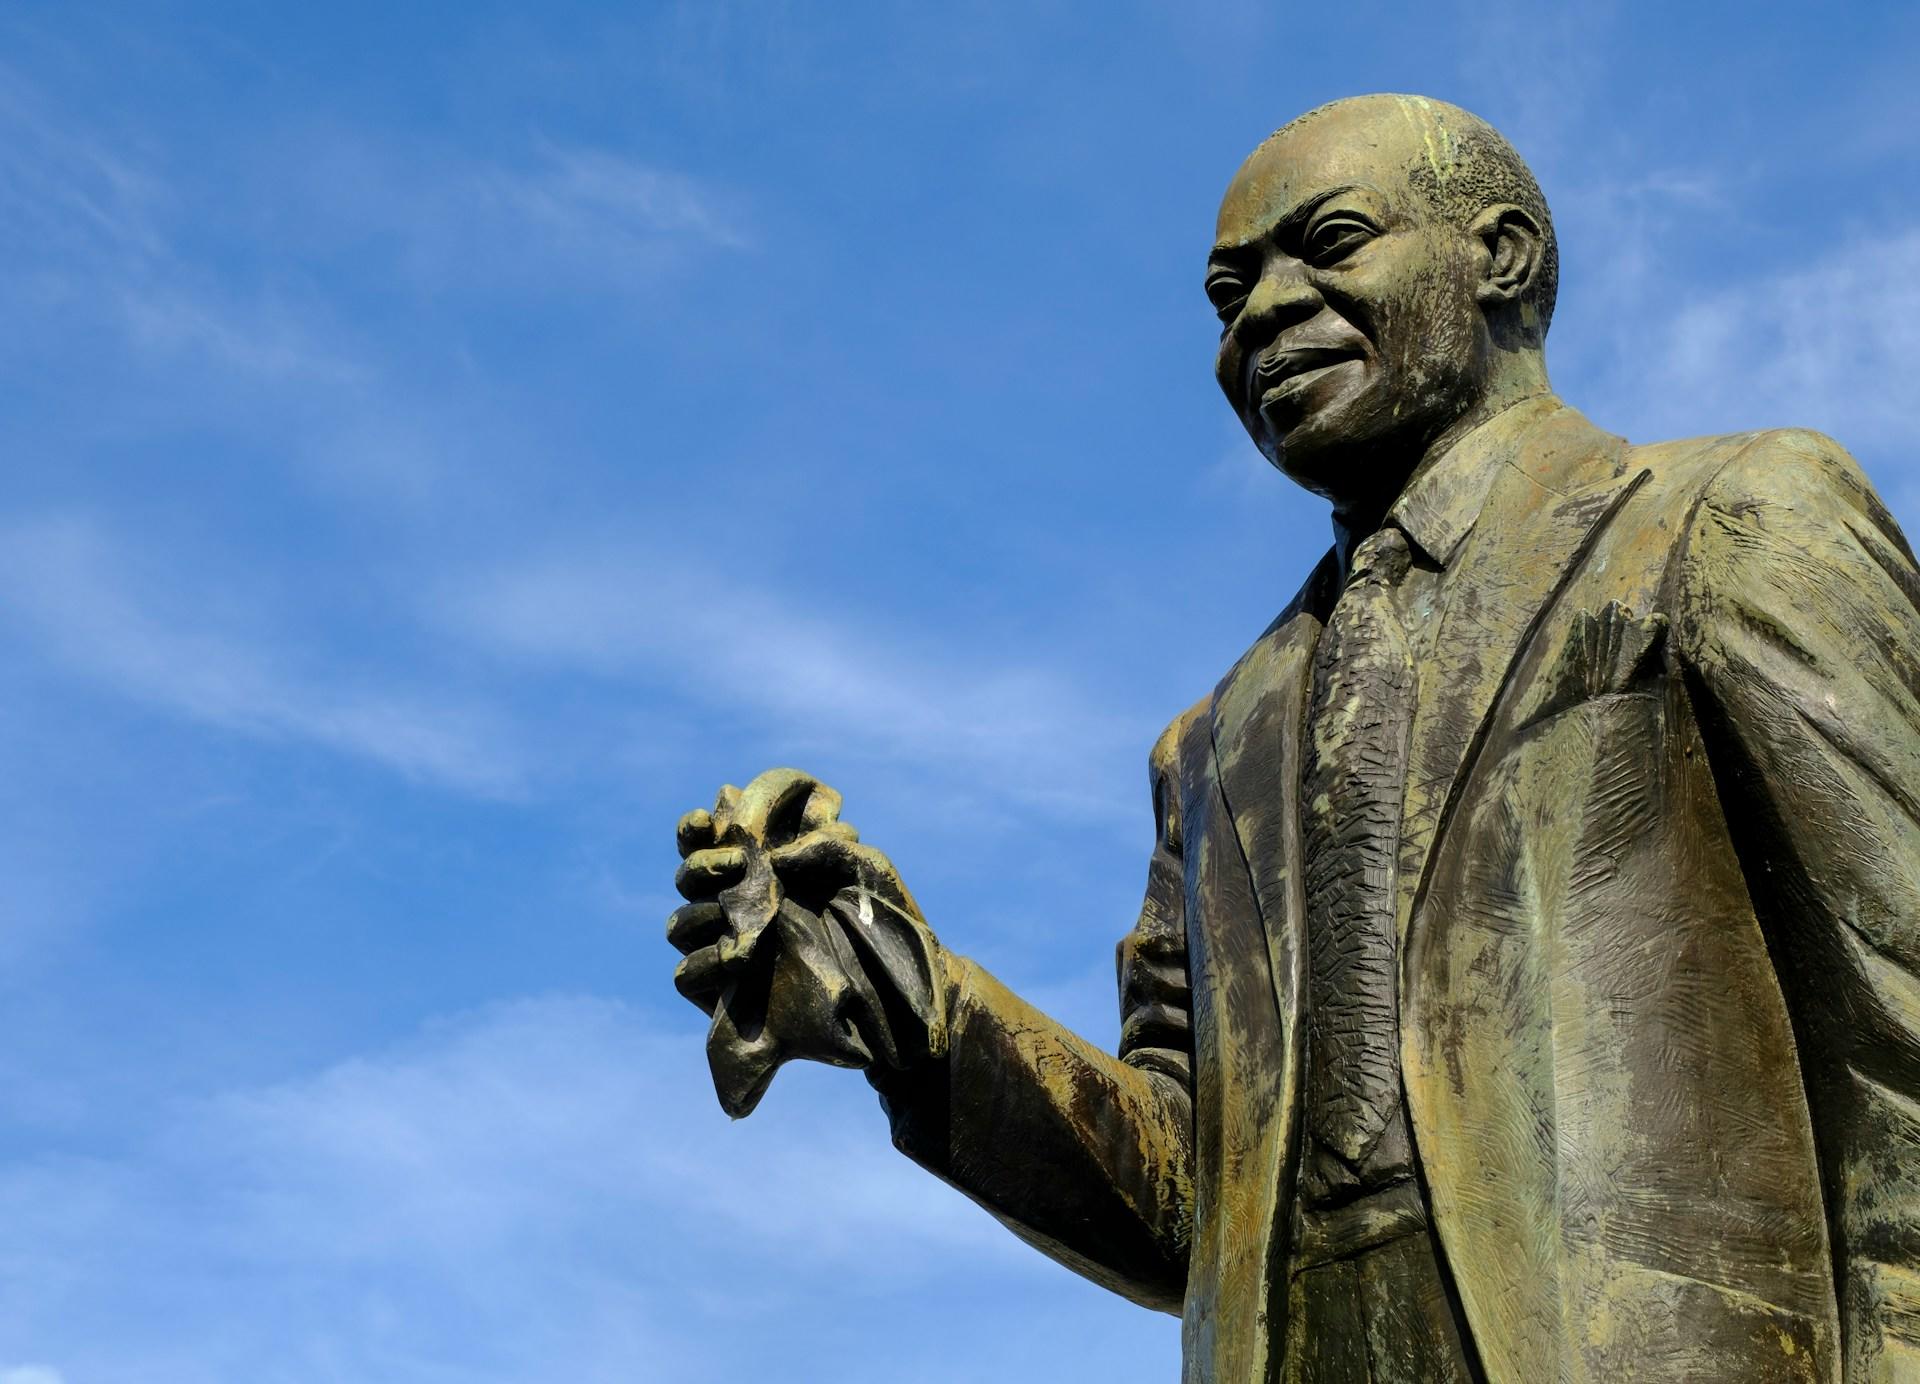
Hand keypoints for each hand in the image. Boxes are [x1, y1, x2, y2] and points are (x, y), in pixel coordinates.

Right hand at [667, 770, 919, 1014]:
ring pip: (679, 925)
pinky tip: (735, 960)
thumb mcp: (865, 868)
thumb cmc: (883, 913)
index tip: (708, 819)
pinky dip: (702, 964)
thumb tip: (776, 857)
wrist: (903, 985)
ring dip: (701, 913)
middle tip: (742, 863)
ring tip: (744, 916)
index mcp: (762, 866)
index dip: (695, 828)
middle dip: (703, 864)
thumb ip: (823, 846)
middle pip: (688, 876)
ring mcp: (729, 948)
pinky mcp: (727, 995)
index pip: (705, 840)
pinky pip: (686, 975)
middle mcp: (739, 904)